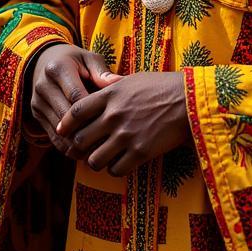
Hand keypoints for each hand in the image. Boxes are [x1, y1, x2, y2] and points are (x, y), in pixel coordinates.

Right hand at [28, 43, 116, 157]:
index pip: (76, 96)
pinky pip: (52, 137)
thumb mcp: (88, 58)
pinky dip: (68, 147)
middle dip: (87, 131)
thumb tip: (120, 82)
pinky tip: (86, 154)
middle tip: (110, 144)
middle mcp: (43, 86)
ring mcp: (37, 102)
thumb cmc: (74, 61)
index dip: (94, 112)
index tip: (113, 123)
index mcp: (57, 69)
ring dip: (78, 144)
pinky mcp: (36, 115)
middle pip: (66, 116)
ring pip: (59, 131)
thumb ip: (102, 71)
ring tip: (100, 153)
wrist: (44, 61)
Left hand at [56, 71, 188, 175]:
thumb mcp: (131, 80)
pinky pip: (116, 169)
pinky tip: (120, 162)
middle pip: (80, 139)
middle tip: (83, 149)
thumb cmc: (161, 86)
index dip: (65, 123)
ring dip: (96, 161)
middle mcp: (113, 116)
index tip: (62, 130)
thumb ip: (110, 89)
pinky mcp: (140, 152)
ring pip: (94, 159)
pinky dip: (115, 169)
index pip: (76, 111)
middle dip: (78, 146)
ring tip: (102, 157)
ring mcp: (126, 135)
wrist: (189, 100)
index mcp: (109, 95)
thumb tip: (97, 92)